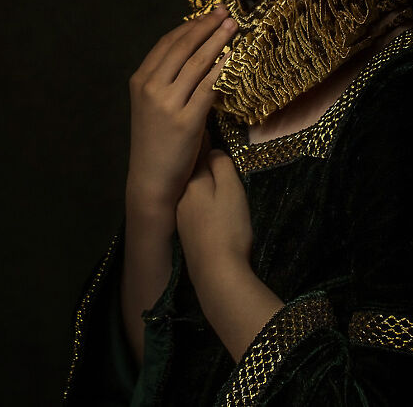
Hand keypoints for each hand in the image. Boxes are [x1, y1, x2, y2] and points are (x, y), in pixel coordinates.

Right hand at [126, 8, 236, 208]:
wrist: (151, 178)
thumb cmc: (156, 139)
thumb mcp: (151, 103)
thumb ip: (166, 78)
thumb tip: (195, 49)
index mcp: (140, 80)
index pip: (167, 43)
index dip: (190, 26)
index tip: (209, 15)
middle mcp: (151, 88)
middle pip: (183, 47)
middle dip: (206, 26)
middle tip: (226, 13)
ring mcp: (168, 104)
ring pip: (197, 63)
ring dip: (218, 40)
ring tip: (233, 27)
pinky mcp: (186, 121)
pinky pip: (208, 87)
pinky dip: (221, 68)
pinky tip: (232, 57)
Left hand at [176, 148, 253, 286]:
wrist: (217, 275)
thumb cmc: (229, 227)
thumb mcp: (232, 190)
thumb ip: (222, 165)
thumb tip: (212, 151)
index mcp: (193, 182)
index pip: (200, 154)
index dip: (208, 145)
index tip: (214, 136)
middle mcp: (181, 197)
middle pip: (195, 174)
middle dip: (204, 167)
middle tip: (220, 161)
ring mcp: (180, 218)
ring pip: (193, 193)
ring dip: (203, 188)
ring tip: (219, 188)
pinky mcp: (185, 236)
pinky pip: (193, 210)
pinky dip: (202, 206)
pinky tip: (212, 214)